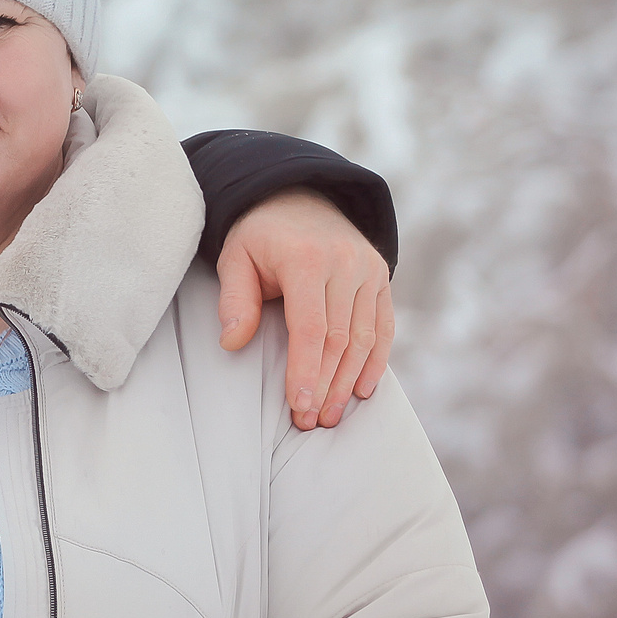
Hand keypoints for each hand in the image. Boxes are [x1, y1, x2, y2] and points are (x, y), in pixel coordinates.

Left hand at [217, 187, 394, 430]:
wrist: (298, 196)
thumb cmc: (259, 236)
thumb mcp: (235, 258)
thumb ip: (234, 300)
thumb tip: (232, 343)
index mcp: (306, 259)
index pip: (310, 327)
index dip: (306, 370)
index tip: (299, 404)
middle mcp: (346, 263)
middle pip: (339, 339)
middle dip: (325, 385)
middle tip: (311, 421)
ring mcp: (369, 269)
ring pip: (364, 338)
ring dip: (348, 382)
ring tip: (331, 415)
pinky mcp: (382, 277)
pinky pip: (384, 326)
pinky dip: (376, 361)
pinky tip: (362, 391)